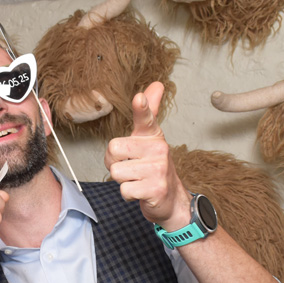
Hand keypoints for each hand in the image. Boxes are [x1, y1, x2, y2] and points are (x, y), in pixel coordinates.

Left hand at [104, 82, 189, 227]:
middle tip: (129, 167)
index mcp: (153, 136)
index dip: (142, 108)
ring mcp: (158, 169)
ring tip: (137, 179)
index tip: (138, 98)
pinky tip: (140, 191)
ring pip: (116, 172)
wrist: (170, 199)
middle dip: (114, 162)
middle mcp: (158, 149)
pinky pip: (124, 189)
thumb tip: (156, 84)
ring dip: (122, 180)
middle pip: (113, 150)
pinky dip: (128, 194)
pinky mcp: (155, 188)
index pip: (146, 118)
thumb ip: (147, 113)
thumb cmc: (153, 167)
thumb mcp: (149, 139)